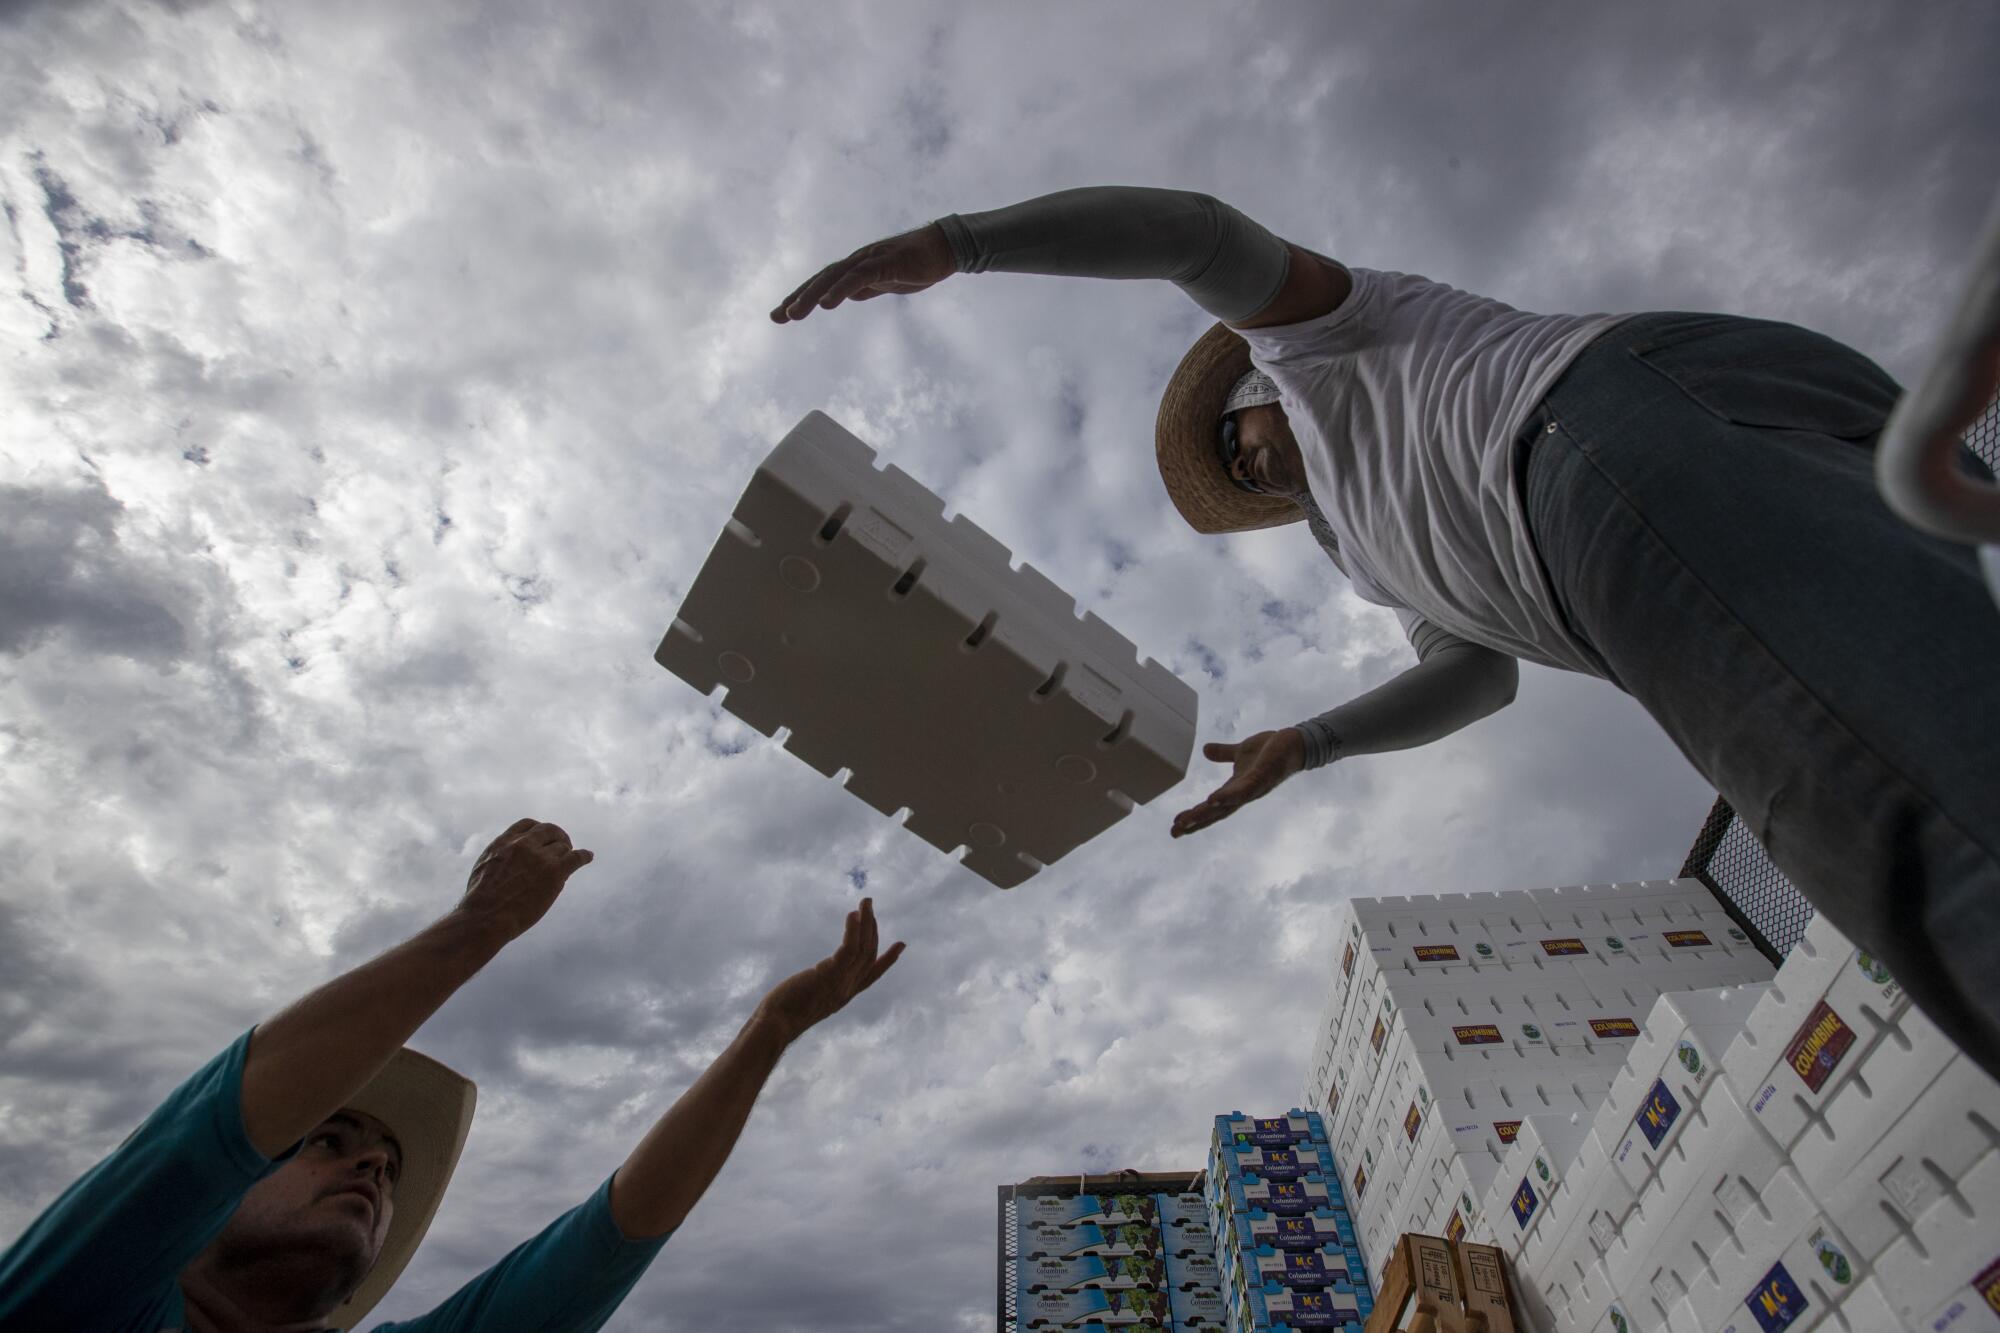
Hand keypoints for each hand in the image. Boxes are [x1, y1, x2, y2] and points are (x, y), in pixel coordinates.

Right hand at [454, 818, 593, 942]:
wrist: (487, 916)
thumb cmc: (480, 901)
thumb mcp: (483, 869)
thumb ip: (499, 859)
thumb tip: (507, 862)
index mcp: (504, 842)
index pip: (528, 825)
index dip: (538, 830)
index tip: (544, 837)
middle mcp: (524, 844)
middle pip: (549, 830)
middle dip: (557, 836)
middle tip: (563, 844)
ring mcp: (540, 857)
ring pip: (563, 846)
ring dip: (567, 851)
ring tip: (571, 858)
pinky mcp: (554, 872)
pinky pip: (576, 857)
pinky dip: (584, 856)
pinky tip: (588, 856)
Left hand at [752, 898, 905, 1043]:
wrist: (775, 1026)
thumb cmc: (782, 1017)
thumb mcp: (807, 1002)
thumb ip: (816, 991)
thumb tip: (809, 983)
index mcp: (844, 996)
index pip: (872, 975)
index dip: (888, 960)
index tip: (901, 944)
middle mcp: (847, 989)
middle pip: (869, 956)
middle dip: (873, 929)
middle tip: (871, 907)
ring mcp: (841, 982)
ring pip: (863, 948)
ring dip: (866, 922)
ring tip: (866, 901)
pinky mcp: (830, 974)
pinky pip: (848, 948)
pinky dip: (854, 930)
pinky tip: (853, 914)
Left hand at [769, 224, 955, 323]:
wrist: (946, 248)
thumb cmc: (918, 263)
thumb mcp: (887, 281)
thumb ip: (867, 287)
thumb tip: (847, 294)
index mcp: (856, 268)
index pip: (822, 282)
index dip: (801, 296)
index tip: (781, 314)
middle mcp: (858, 261)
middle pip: (820, 279)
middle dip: (797, 297)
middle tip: (777, 317)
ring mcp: (871, 260)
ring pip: (833, 277)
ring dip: (811, 296)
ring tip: (794, 314)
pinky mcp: (886, 263)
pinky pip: (859, 277)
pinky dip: (841, 289)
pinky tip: (828, 304)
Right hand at [1169, 729, 1306, 837]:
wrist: (1296, 742)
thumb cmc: (1272, 748)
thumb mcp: (1241, 750)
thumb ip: (1224, 753)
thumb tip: (1205, 750)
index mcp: (1237, 788)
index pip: (1213, 807)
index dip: (1196, 817)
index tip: (1176, 825)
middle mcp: (1243, 793)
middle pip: (1216, 813)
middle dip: (1195, 823)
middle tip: (1174, 832)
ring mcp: (1253, 788)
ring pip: (1226, 806)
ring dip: (1206, 814)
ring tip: (1187, 821)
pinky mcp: (1262, 777)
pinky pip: (1243, 790)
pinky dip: (1229, 796)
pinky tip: (1213, 800)